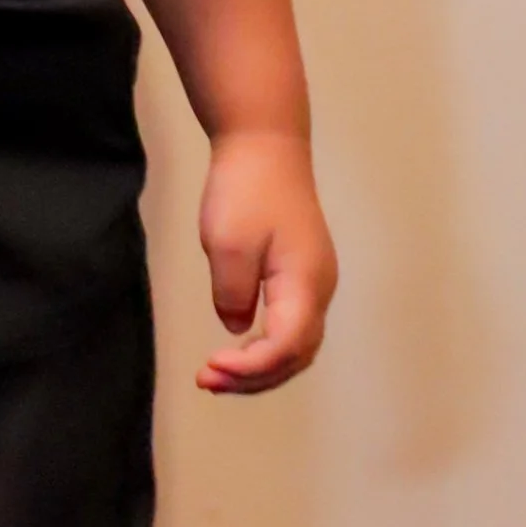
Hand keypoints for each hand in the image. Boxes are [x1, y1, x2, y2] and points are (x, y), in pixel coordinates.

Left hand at [195, 128, 336, 394]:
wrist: (266, 146)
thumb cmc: (247, 190)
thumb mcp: (228, 245)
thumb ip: (232, 294)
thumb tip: (237, 329)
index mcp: (305, 283)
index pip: (285, 347)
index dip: (249, 368)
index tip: (209, 367)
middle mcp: (319, 289)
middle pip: (297, 356)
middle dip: (253, 378)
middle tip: (206, 381)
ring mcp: (314, 283)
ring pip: (297, 346)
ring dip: (259, 368)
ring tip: (216, 375)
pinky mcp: (302, 275)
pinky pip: (291, 327)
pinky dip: (265, 349)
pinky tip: (235, 351)